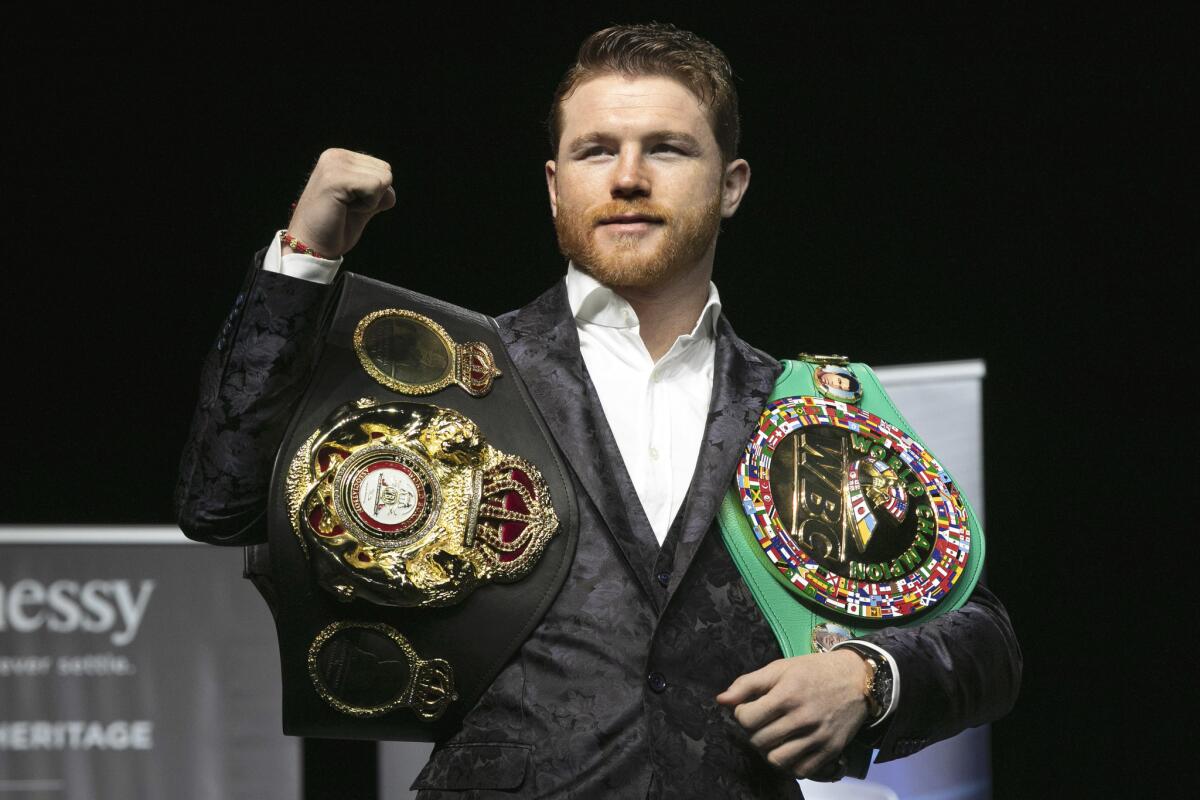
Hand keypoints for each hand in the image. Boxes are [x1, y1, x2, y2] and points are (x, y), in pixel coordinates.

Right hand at [286, 149, 395, 257]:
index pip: (383, 169)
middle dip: (375, 197)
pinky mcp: (336, 178)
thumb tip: (391, 192)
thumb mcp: (362, 205)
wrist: (311, 247)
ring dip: (370, 202)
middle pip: (386, 172)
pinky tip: (345, 209)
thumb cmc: (335, 229)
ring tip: (344, 208)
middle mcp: (336, 156)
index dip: (375, 195)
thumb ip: (376, 193)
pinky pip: (376, 187)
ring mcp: (334, 165)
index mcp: (341, 158)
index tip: (349, 204)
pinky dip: (367, 205)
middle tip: (347, 208)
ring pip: (384, 179)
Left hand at [716, 649, 869, 779]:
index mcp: (787, 694)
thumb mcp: (779, 668)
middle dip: (754, 732)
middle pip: (759, 741)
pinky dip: (791, 764)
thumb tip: (720, 700)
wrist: (858, 680)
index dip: (742, 714)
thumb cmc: (813, 672)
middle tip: (763, 722)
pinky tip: (790, 748)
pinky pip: (800, 771)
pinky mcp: (831, 750)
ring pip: (777, 760)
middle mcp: (803, 717)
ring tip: (774, 737)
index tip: (750, 708)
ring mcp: (818, 737)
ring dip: (769, 751)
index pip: (747, 719)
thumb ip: (747, 683)